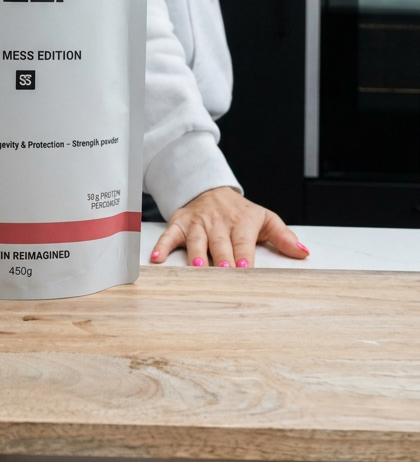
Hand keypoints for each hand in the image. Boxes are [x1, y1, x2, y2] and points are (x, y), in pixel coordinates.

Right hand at [149, 186, 308, 267]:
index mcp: (242, 222)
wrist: (210, 188)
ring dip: (196, 252)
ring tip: (197, 266)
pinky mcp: (179, 224)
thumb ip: (283, 236)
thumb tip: (304, 252)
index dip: (243, 254)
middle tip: (224, 272)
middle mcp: (219, 222)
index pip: (243, 241)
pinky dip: (163, 245)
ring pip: (197, 239)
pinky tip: (158, 258)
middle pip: (220, 243)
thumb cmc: (239, 212)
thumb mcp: (264, 218)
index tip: (245, 268)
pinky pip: (170, 235)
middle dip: (222, 257)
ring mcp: (198, 223)